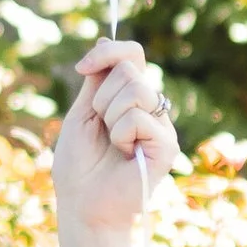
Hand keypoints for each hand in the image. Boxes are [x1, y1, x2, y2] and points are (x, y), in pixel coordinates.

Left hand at [51, 39, 180, 233]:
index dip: (108, 52)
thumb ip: (97, 80)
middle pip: (129, 69)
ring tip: (112, 142)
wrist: (83, 205)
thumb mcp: (82, 112)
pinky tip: (124, 154)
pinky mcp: (167, 145)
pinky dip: (120, 133)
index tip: (82, 68)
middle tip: (101, 126)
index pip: (131, 54)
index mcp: (130, 97)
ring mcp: (161, 125)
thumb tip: (105, 41)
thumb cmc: (79, 164)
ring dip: (109, 116)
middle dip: (101, 97)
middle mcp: (151, 107)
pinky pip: (139, 117)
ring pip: (135, 89)